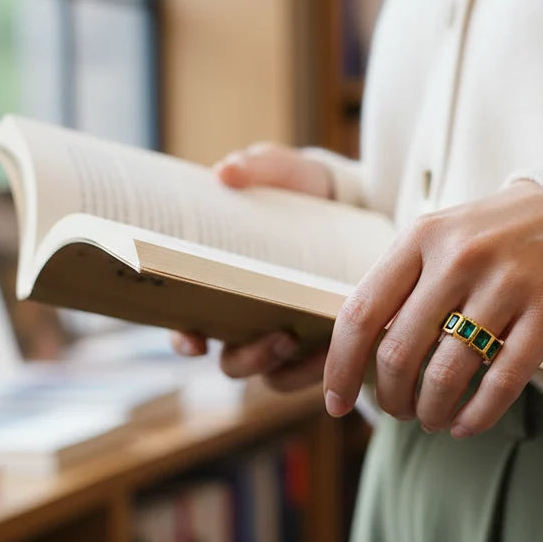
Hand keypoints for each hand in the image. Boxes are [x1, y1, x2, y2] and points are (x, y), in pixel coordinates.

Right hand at [170, 142, 332, 390]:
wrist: (358, 201)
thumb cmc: (305, 188)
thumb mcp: (286, 171)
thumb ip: (258, 167)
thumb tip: (224, 173)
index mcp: (223, 287)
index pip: (189, 327)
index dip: (184, 340)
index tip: (193, 339)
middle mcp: (250, 321)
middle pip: (233, 362)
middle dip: (248, 359)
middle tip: (277, 338)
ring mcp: (287, 336)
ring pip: (273, 375)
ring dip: (286, 367)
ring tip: (304, 341)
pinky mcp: (324, 342)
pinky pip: (316, 373)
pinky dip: (323, 367)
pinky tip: (341, 350)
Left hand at [323, 180, 542, 436]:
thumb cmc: (494, 238)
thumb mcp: (440, 239)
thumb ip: (401, 285)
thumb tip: (355, 357)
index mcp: (422, 237)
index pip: (361, 314)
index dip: (340, 367)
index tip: (336, 402)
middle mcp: (460, 257)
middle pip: (399, 352)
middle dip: (391, 397)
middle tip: (398, 410)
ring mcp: (507, 284)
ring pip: (447, 373)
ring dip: (431, 411)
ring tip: (432, 419)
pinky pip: (501, 381)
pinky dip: (477, 415)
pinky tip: (465, 425)